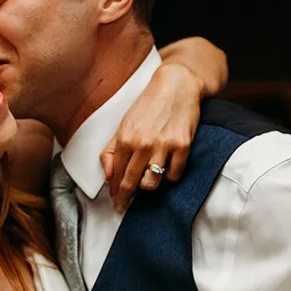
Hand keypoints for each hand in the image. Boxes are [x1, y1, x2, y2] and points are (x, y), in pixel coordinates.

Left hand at [101, 62, 200, 211]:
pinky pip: (174, 175)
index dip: (116, 192)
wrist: (176, 85)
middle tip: (125, 205)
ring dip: (149, 186)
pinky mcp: (182, 146)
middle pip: (132, 183)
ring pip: (152, 184)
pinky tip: (167, 169)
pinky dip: (170, 176)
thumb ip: (112, 150)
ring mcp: (164, 145)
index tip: (117, 201)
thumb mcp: (124, 124)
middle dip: (126, 198)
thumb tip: (108, 175)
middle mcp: (143, 144)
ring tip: (147, 182)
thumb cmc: (149, 104)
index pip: (117, 175)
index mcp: (125, 138)